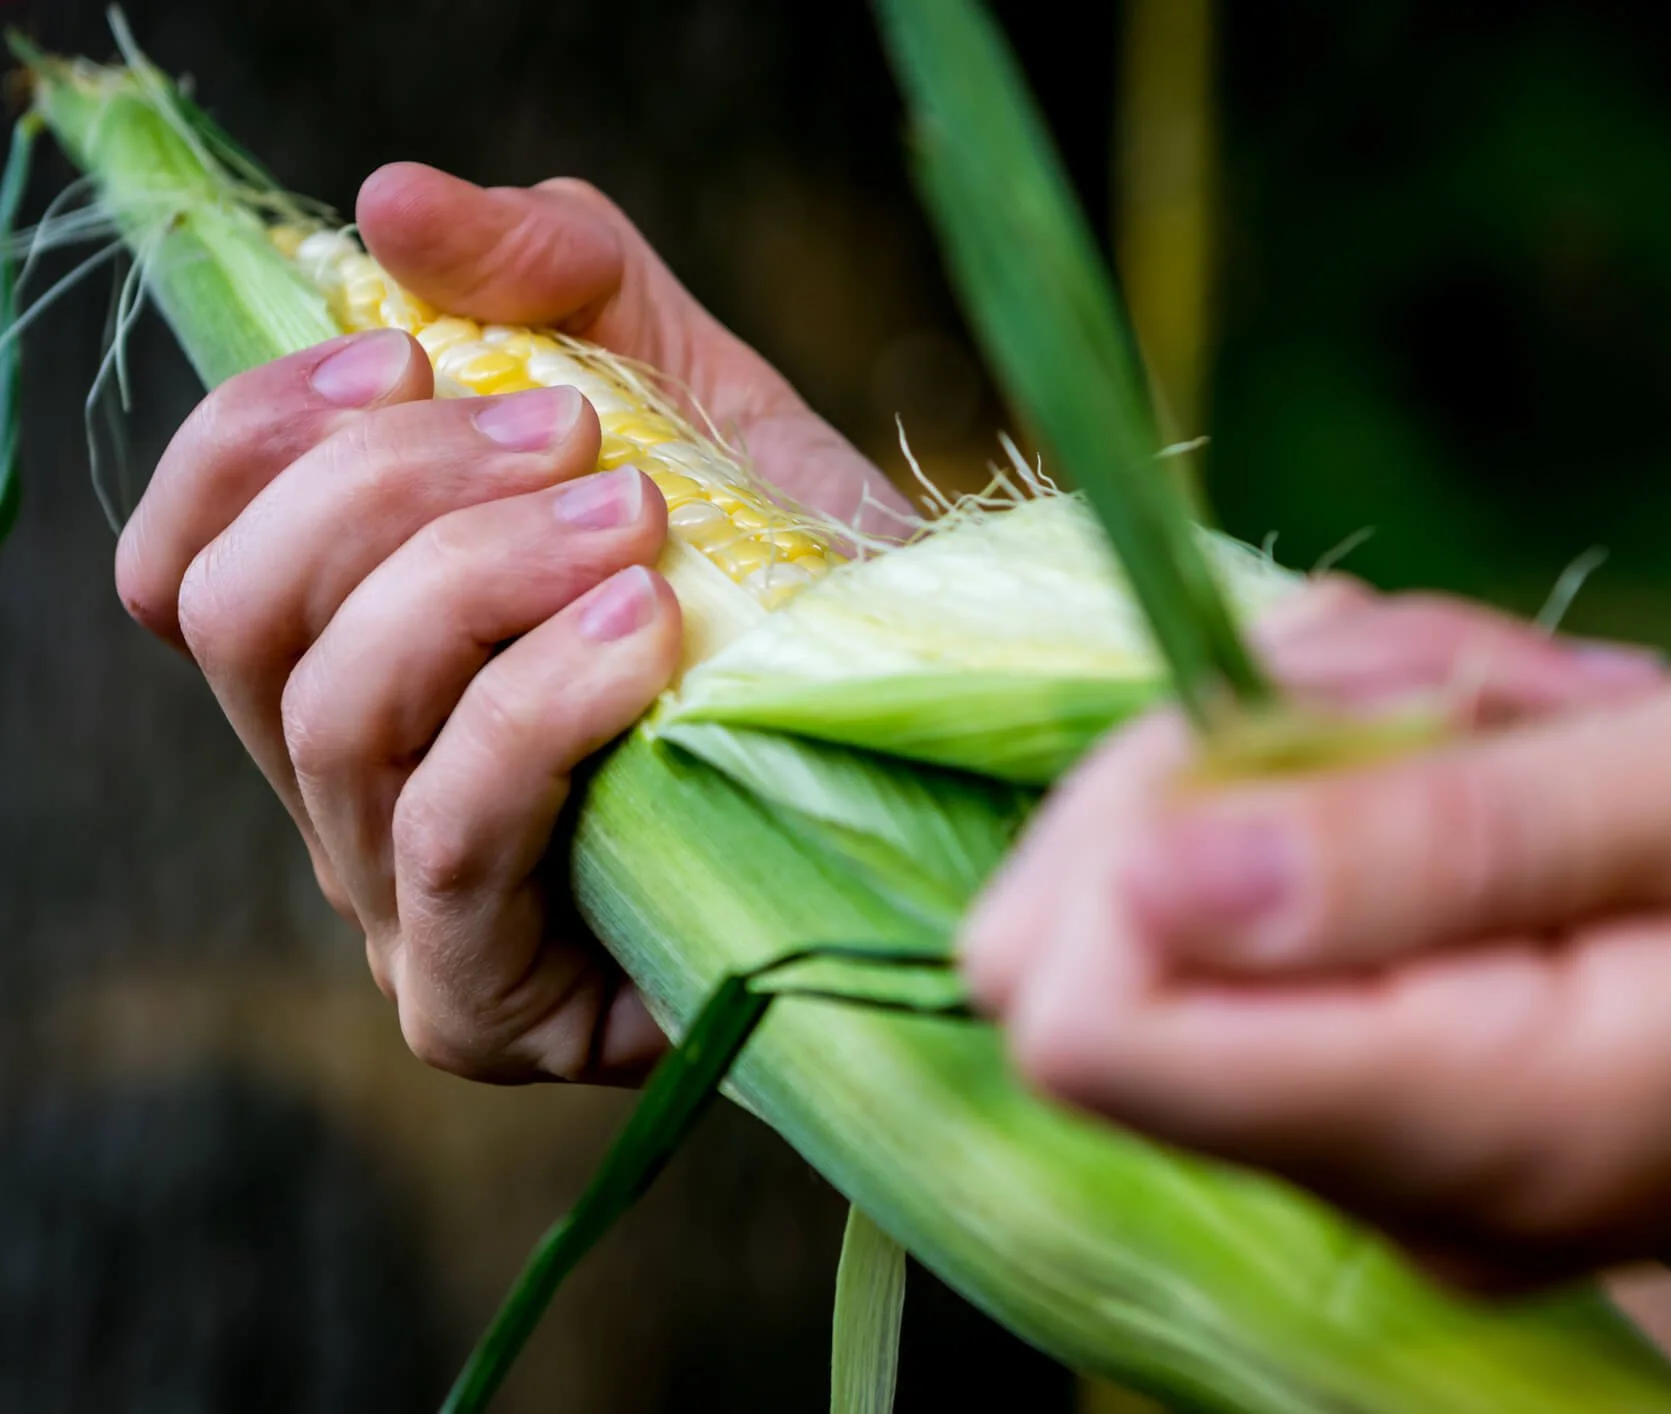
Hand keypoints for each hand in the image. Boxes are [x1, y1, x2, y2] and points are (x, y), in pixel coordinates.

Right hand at [115, 164, 907, 1083]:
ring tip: (634, 522)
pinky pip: (450, 834)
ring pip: (332, 718)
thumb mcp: (689, 398)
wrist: (940, 754)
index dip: (253, 439)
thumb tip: (391, 202)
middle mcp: (346, 789)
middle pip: (237, 621)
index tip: (403, 353)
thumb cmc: (793, 592)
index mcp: (354, 660)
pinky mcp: (482, 999)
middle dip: (390, 494)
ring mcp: (400, 908)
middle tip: (574, 435)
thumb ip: (557, 282)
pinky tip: (640, 632)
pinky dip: (534, 706)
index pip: (187, 560)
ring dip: (473, 581)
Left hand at [965, 590, 1670, 1289]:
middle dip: (1238, 755)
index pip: (1087, 1028)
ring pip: (1210, 912)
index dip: (1115, 834)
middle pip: (1116, 959)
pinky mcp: (1451, 1091)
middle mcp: (1411, 1181)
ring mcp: (1423, 1151)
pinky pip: (1306, 920)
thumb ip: (1437, 838)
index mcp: (1479, 1122)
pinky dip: (1383, 788)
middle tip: (1461, 675)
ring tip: (1551, 701)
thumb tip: (1145, 878)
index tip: (1279, 701)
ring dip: (1341, 748)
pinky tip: (1530, 737)